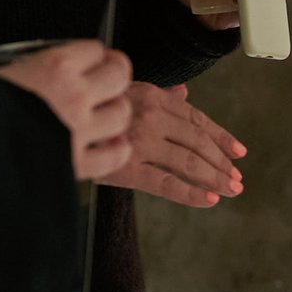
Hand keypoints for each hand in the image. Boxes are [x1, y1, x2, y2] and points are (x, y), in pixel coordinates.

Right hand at [0, 40, 133, 180]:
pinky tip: (108, 146)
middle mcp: (75, 96)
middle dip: (112, 74)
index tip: (85, 58)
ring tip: (102, 113)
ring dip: (113, 112)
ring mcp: (82, 132)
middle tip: (105, 78)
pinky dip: (115, 151)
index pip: (94, 49)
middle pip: (118, 75)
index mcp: (54, 68)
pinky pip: (115, 156)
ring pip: (121, 114)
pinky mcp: (80, 165)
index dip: (90, 53)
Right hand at [97, 85, 245, 207]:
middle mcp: (151, 117)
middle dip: (221, 161)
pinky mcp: (127, 168)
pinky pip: (166, 183)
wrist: (53, 117)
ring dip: (215, 177)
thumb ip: (158, 94)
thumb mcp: (125, 91)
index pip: (197, 119)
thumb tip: (185, 92)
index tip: (239, 152)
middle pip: (198, 141)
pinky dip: (191, 192)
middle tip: (238, 177)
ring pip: (188, 161)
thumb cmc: (91, 107)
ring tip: (231, 189)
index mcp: (153, 97)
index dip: (221, 136)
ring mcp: (140, 142)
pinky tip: (209, 200)